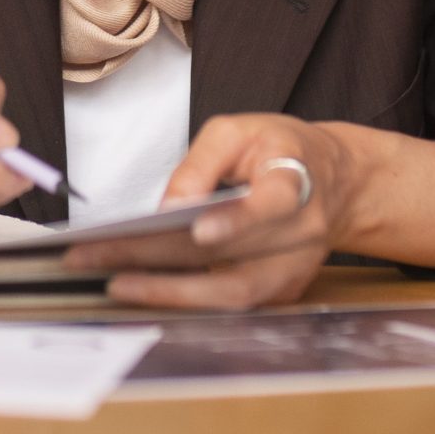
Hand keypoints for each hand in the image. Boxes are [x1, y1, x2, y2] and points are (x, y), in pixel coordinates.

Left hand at [64, 113, 361, 308]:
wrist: (335, 180)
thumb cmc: (279, 149)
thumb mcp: (238, 130)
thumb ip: (201, 163)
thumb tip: (167, 206)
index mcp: (296, 180)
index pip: (271, 203)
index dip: (237, 220)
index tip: (198, 231)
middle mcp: (301, 233)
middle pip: (230, 253)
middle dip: (160, 258)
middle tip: (99, 255)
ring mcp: (294, 269)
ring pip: (232, 293)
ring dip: (170, 292)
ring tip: (115, 281)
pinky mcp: (282, 291)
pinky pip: (230, 303)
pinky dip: (185, 299)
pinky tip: (142, 286)